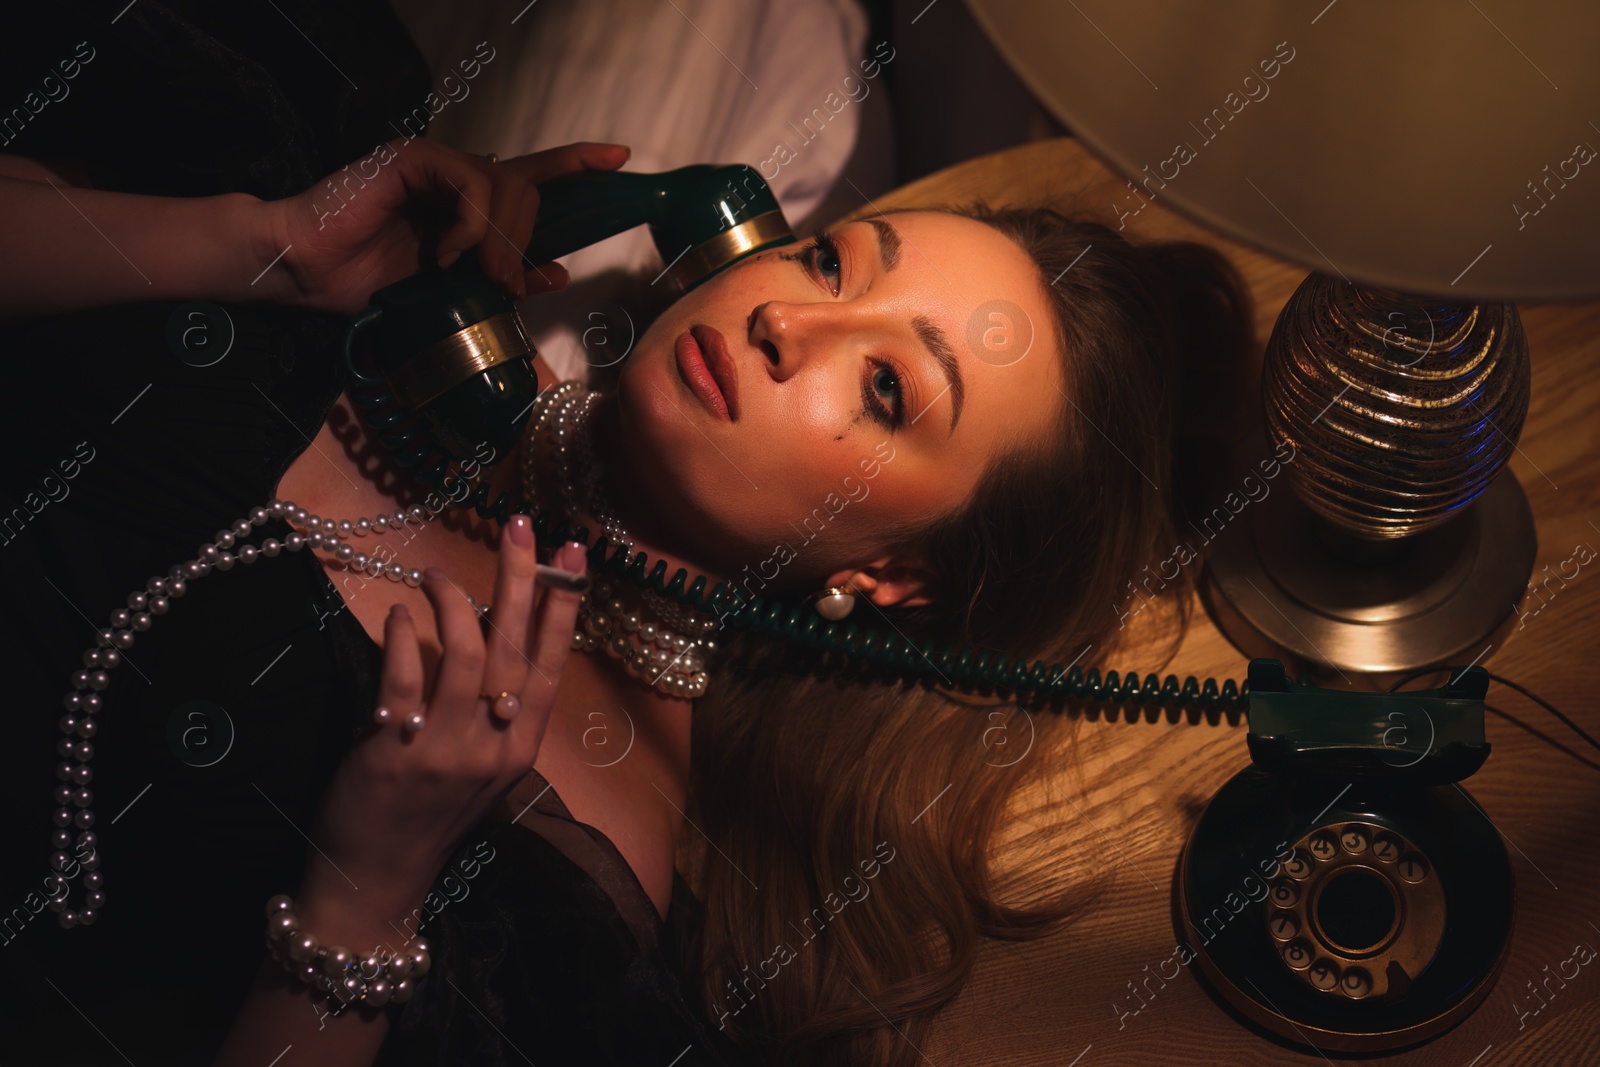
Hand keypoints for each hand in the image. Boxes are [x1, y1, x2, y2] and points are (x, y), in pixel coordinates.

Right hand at [270, 138, 629, 315]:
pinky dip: (472, 224)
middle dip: (524, 242)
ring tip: (478, 274)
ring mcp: (437, 164)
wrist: (311, 274)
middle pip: (527, 191)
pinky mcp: (416, 159)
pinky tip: (448, 253)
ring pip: (506, 185)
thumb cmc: (373, 284)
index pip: (533, 175)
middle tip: (502, 285)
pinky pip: (473, 183)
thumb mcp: (454, 293)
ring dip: (503, 239)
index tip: (618, 158)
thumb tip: (557, 273)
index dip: (575, 163)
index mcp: (467, 204)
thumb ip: (502, 279)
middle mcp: (456, 177)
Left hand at [298, 524, 586, 923]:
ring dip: (452, 601)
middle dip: (522, 578)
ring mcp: (447, 747)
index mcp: (522, 746)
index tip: (573, 556)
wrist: (378, 879)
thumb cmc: (431, 818)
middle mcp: (494, 744)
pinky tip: (398, 614)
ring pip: (464, 652)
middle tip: (522, 526)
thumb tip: (491, 641)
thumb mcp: (483, 771)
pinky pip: (404, 676)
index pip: (552, 663)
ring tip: (434, 574)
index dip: (564, 606)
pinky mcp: (394, 748)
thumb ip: (494, 714)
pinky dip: (402, 636)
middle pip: (514, 645)